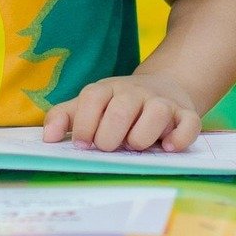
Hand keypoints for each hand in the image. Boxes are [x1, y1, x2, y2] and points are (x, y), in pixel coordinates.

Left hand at [41, 73, 201, 152]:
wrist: (165, 87)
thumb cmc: (118, 104)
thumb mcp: (90, 105)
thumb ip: (65, 117)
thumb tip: (47, 139)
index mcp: (108, 89)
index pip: (92, 99)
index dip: (85, 124)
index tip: (82, 145)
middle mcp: (135, 92)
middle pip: (121, 109)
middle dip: (110, 136)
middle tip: (109, 148)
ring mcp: (162, 102)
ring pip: (156, 113)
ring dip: (142, 136)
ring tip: (136, 146)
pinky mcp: (186, 114)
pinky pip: (188, 124)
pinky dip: (179, 138)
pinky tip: (167, 147)